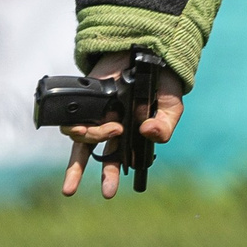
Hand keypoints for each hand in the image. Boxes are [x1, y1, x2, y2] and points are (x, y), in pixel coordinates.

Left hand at [59, 53, 185, 199]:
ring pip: (83, 142)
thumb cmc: (161, 82)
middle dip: (100, 176)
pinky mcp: (86, 101)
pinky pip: (75, 120)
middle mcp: (112, 127)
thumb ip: (165, 126)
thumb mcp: (172, 107)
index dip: (115, 173)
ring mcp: (98, 115)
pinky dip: (76, 127)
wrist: (145, 52)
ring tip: (109, 130)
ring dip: (89, 145)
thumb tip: (147, 134)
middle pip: (100, 157)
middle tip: (106, 194)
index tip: (113, 187)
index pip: (121, 158)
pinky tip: (77, 129)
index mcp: (131, 134)